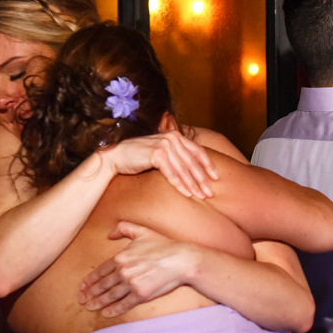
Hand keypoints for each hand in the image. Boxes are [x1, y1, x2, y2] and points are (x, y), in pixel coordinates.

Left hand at [79, 222, 197, 316]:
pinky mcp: (141, 295)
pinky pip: (124, 304)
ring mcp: (132, 284)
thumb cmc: (164, 245)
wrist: (182, 260)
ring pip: (110, 296)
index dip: (90, 280)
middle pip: (102, 285)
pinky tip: (106, 313)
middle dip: (90, 293)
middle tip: (82, 299)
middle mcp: (123, 272)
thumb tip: (109, 235)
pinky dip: (114, 310)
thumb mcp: (142, 231)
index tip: (82, 286)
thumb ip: (123, 228)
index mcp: (121, 257)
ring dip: (98, 302)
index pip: (100, 271)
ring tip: (90, 307)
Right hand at [102, 131, 217, 197]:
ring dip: (193, 184)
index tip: (216, 178)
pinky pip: (172, 173)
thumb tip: (195, 170)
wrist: (116, 157)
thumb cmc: (140, 157)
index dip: (208, 165)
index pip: (198, 151)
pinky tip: (187, 194)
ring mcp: (164, 144)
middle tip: (210, 193)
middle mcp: (172, 138)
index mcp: (176, 136)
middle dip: (202, 179)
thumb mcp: (162, 153)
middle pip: (193, 161)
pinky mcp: (156, 153)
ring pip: (184, 168)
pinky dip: (180, 184)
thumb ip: (177, 156)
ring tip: (201, 196)